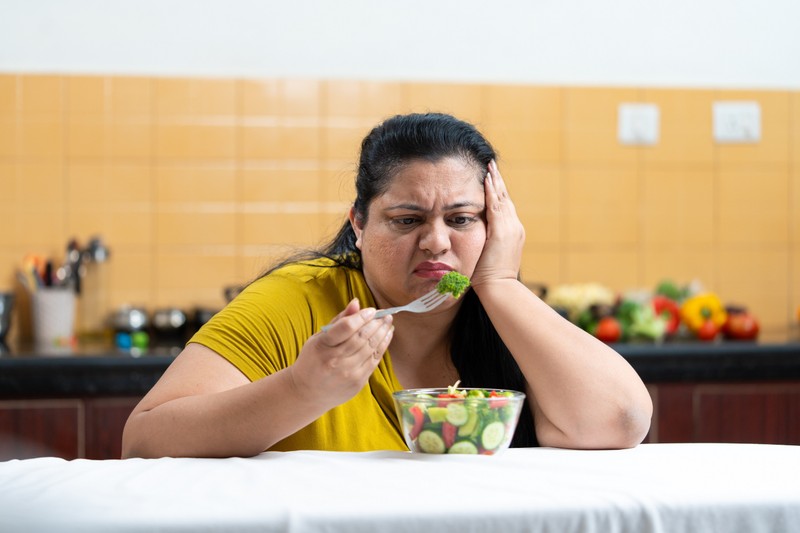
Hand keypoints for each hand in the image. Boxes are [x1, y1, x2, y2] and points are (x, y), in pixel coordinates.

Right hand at [289, 298, 393, 407]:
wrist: (307, 392)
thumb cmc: (313, 360)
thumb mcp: (319, 338)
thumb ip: (339, 321)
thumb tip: (357, 303)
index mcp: (322, 346)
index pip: (346, 327)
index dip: (362, 317)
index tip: (372, 310)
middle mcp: (335, 360)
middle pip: (362, 337)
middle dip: (377, 323)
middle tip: (385, 314)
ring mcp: (347, 373)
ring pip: (371, 348)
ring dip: (382, 333)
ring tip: (388, 322)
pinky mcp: (357, 382)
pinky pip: (374, 360)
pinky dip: (383, 346)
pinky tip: (386, 336)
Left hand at [470, 160, 524, 287]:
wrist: (499, 288)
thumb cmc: (490, 279)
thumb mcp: (490, 257)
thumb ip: (486, 245)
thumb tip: (477, 241)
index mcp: (512, 233)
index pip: (504, 208)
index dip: (498, 192)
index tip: (492, 179)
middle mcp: (514, 227)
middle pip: (505, 199)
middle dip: (498, 182)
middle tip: (491, 165)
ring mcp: (509, 229)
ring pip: (502, 199)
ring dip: (494, 182)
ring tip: (489, 167)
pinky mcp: (501, 231)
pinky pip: (496, 206)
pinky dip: (491, 192)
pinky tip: (486, 180)